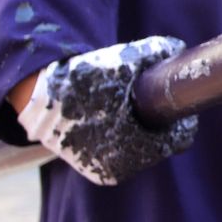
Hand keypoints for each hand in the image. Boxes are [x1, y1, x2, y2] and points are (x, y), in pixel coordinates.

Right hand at [16, 36, 197, 185]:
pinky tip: (119, 121)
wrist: (38, 94)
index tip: (178, 101)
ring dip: (143, 133)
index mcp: (133, 150)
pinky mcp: (92, 171)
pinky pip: (122, 154)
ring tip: (133, 110)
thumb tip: (180, 49)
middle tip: (156, 102)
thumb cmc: (85, 76)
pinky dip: (124, 139)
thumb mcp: (125, 58)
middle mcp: (118, 169)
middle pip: (160, 147)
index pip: (179, 139)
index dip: (183, 119)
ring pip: (142, 151)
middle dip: (161, 125)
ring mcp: (104, 172)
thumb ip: (158, 51)